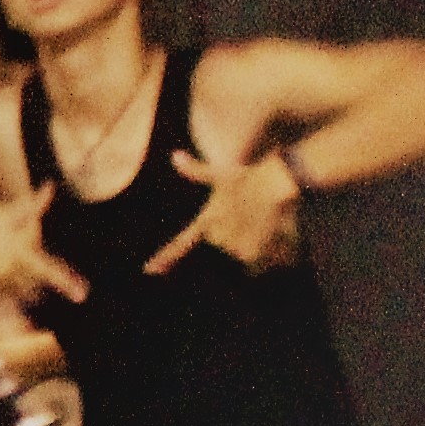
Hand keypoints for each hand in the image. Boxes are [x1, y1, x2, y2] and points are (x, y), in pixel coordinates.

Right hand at [0, 205, 86, 308]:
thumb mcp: (5, 213)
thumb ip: (31, 206)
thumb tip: (50, 187)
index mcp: (18, 250)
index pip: (48, 269)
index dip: (66, 282)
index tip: (82, 295)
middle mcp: (7, 269)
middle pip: (32, 289)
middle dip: (32, 285)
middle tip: (17, 273)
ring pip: (13, 297)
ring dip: (13, 291)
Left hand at [150, 146, 305, 275]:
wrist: (274, 181)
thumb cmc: (250, 176)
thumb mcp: (220, 174)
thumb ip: (195, 171)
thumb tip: (174, 155)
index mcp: (207, 220)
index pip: (181, 243)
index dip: (166, 258)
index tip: (150, 270)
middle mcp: (215, 236)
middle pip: (225, 246)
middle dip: (237, 235)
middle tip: (250, 217)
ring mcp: (232, 245)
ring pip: (242, 253)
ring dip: (253, 243)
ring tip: (262, 223)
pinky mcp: (250, 253)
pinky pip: (256, 261)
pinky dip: (265, 251)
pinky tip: (271, 233)